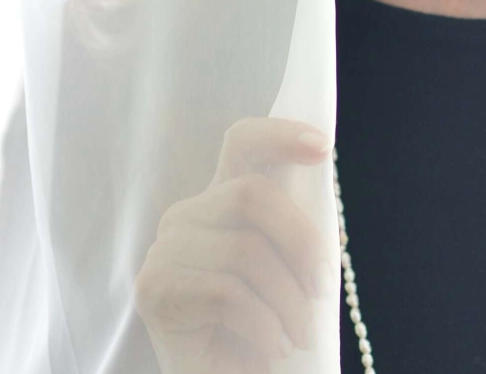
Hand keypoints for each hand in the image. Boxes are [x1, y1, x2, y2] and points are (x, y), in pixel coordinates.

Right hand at [135, 118, 334, 372]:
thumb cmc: (260, 330)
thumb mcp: (288, 276)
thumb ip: (297, 238)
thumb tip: (330, 219)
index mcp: (220, 203)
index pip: (242, 145)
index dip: (280, 136)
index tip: (324, 149)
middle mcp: (186, 216)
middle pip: (251, 193)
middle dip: (301, 242)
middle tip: (322, 290)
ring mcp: (164, 250)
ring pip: (246, 251)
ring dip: (289, 302)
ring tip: (299, 335)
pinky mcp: (155, 290)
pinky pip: (227, 293)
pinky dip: (265, 327)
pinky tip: (273, 348)